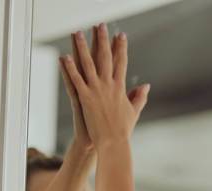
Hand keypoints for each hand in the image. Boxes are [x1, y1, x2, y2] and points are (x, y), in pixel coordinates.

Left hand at [61, 24, 149, 149]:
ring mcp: (96, 91)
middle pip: (105, 58)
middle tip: (100, 26)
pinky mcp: (85, 98)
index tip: (120, 35)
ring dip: (81, 47)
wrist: (113, 142)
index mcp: (120, 88)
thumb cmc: (123, 129)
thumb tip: (146, 86)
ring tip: (77, 33)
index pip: (121, 63)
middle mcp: (109, 86)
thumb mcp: (134, 111)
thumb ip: (139, 96)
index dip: (120, 48)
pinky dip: (70, 68)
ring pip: (88, 64)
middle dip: (102, 40)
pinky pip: (76, 80)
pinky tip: (64, 57)